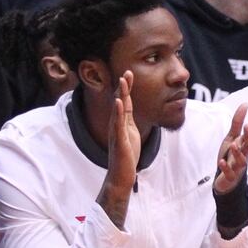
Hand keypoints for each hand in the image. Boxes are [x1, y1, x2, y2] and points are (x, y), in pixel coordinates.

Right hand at [97, 71, 140, 228]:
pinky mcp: (119, 141)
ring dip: (121, 95)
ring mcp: (117, 133)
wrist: (121, 176)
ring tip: (123, 82)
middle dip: (124, 87)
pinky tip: (119, 102)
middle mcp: (117, 126)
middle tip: (127, 72)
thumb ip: (129, 123)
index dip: (127, 88)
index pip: (125, 102)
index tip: (130, 74)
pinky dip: (118, 113)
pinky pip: (118, 125)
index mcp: (123, 124)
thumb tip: (131, 111)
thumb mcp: (131, 135)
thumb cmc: (126, 156)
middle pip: (121, 103)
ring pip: (118, 111)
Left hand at [213, 103, 247, 194]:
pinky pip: (229, 173)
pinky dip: (226, 168)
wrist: (225, 178)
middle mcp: (243, 154)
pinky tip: (221, 162)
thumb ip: (237, 122)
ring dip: (238, 153)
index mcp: (244, 145)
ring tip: (233, 144)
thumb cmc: (230, 155)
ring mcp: (238, 166)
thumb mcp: (232, 137)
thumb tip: (245, 104)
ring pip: (242, 161)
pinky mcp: (230, 176)